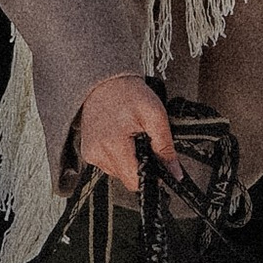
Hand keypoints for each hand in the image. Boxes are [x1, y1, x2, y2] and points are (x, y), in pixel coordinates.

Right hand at [73, 73, 176, 192]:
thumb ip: (166, 147)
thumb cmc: (128, 93)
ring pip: (118, 173)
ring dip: (129, 160)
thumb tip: (174, 172)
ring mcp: (91, 153)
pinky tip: (120, 138)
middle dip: (140, 164)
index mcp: (114, 145)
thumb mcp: (155, 116)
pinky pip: (109, 164)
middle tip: (143, 140)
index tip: (156, 163)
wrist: (105, 81)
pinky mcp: (88, 152)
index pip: (134, 181)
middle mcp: (98, 153)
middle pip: (127, 178)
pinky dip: (118, 155)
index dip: (150, 175)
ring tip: (130, 136)